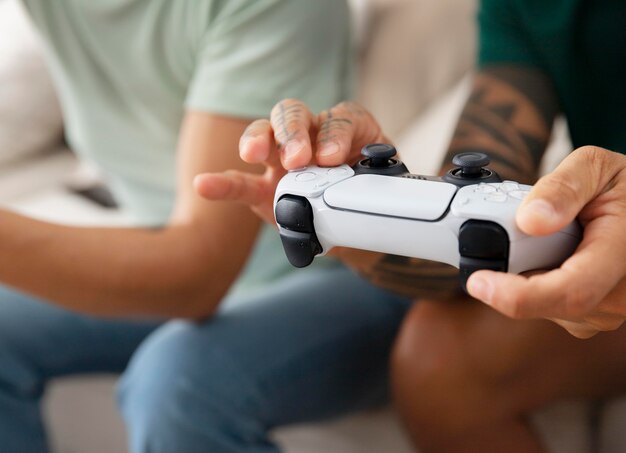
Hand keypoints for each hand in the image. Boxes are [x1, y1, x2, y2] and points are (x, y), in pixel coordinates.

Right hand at [194, 99, 386, 223]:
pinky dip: (221, 184)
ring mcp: (282, 161)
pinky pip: (240, 182)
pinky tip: (204, 184)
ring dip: (258, 139)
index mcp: (345, 130)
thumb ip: (369, 183)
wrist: (359, 230)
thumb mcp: (379, 188)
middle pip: (294, 114)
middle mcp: (310, 137)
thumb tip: (357, 187)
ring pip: (264, 132)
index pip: (339, 117)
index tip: (334, 158)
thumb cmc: (369, 200)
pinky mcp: (264, 190)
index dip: (335, 132)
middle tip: (299, 158)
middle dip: (293, 132)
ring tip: (255, 154)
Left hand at [467, 146, 625, 337]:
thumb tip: (530, 220)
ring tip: (539, 236)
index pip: (569, 291)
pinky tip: (544, 253)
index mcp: (625, 252)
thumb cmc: (622, 186)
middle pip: (545, 300)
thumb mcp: (595, 167)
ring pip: (542, 306)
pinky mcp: (592, 314)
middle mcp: (621, 293)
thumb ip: (562, 187)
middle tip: (498, 233)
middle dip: (511, 272)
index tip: (478, 283)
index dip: (517, 296)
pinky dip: (533, 279)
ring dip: (524, 274)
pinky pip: (547, 306)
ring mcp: (608, 309)